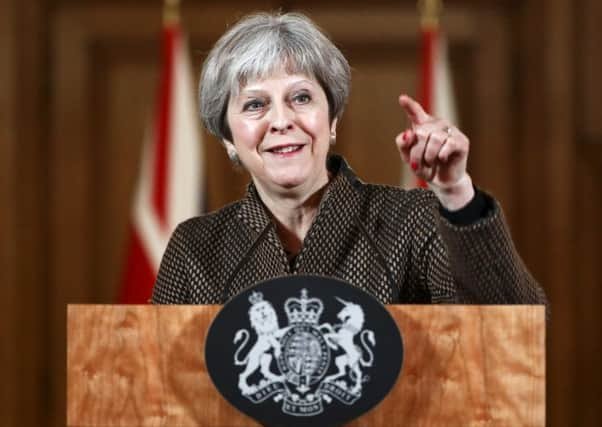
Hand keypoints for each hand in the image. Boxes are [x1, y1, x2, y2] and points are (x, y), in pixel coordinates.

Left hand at [395, 94, 474, 209]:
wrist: (442, 181)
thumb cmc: (426, 166)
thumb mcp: (408, 157)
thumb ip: (403, 144)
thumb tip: (408, 133)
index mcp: (423, 126)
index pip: (415, 112)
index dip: (409, 106)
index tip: (402, 99)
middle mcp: (437, 124)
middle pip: (421, 133)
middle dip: (416, 153)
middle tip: (420, 163)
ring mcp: (451, 131)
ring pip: (434, 138)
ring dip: (428, 156)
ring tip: (431, 162)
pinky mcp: (461, 141)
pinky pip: (447, 145)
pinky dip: (441, 156)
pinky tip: (443, 160)